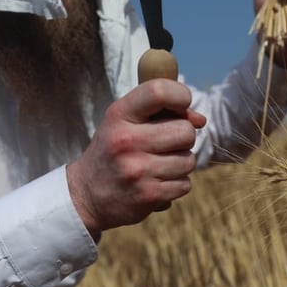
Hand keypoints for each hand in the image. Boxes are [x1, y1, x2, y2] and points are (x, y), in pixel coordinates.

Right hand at [66, 80, 206, 237]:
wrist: (86, 195)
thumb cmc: (113, 151)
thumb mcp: (124, 121)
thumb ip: (161, 111)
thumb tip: (200, 120)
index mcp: (119, 115)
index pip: (159, 91)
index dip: (181, 96)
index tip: (180, 106)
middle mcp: (127, 140)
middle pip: (186, 131)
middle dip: (183, 137)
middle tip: (165, 143)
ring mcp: (138, 170)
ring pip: (189, 160)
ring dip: (180, 163)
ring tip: (158, 164)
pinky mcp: (148, 195)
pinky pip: (184, 184)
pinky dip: (176, 184)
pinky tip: (156, 182)